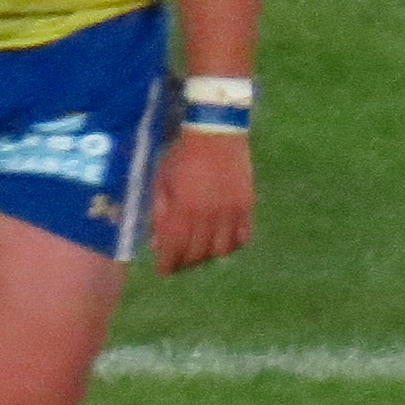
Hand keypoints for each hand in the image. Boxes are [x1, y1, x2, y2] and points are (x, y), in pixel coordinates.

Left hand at [152, 128, 253, 273]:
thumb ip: (159, 213)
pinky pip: (242, 237)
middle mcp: (209, 216)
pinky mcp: (247, 207)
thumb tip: (157, 243)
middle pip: (198, 253)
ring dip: (208, 256)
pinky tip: (221, 240)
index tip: (162, 271)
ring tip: (199, 252)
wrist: (216, 133)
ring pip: (221, 250)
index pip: (175, 249)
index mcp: (184, 209)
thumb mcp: (161, 181)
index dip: (167, 264)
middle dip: (185, 263)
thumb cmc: (181, 155)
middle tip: (177, 262)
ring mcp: (231, 213)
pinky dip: (231, 245)